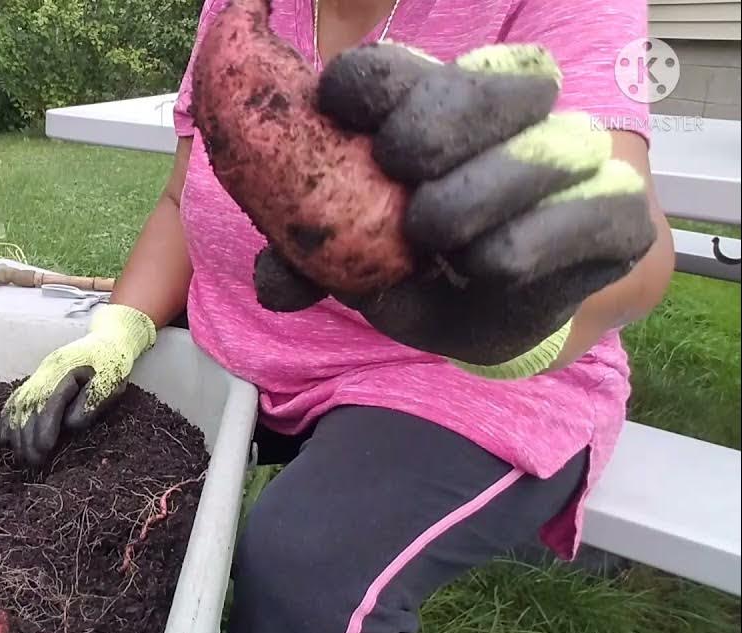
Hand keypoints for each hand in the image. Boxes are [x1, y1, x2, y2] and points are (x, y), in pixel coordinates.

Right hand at [0, 304, 155, 466]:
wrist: (108, 339)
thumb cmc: (113, 364)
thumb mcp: (111, 381)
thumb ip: (92, 400)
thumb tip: (70, 424)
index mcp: (66, 370)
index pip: (50, 402)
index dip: (45, 426)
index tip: (44, 449)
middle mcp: (46, 371)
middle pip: (30, 407)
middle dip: (28, 437)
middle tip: (31, 463)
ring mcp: (38, 375)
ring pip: (19, 405)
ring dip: (16, 433)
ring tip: (19, 457)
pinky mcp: (36, 380)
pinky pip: (15, 400)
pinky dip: (7, 420)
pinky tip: (3, 439)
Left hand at [257, 43, 657, 377]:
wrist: (502, 309)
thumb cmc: (419, 260)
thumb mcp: (356, 256)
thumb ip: (309, 260)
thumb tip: (271, 283)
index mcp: (441, 99)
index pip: (397, 71)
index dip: (366, 85)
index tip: (336, 108)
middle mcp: (517, 110)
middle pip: (475, 92)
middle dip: (428, 133)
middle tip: (402, 184)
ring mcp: (572, 157)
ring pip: (526, 153)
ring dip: (465, 204)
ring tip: (440, 243)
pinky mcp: (614, 219)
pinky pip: (564, 224)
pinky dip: (509, 252)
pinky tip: (482, 270)